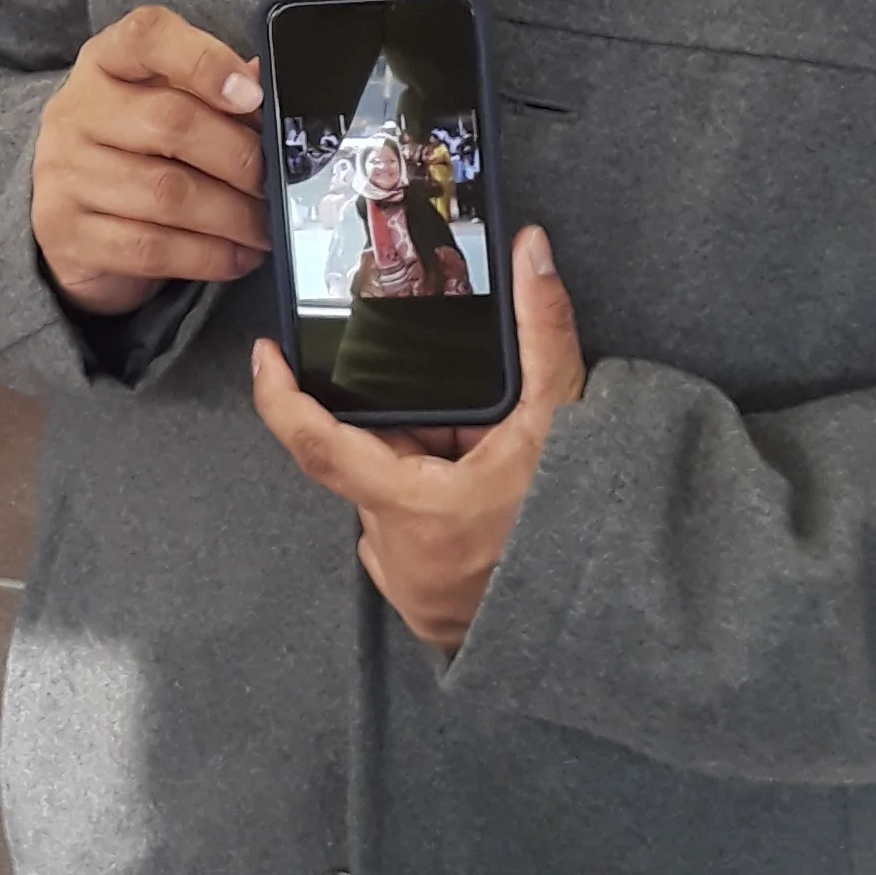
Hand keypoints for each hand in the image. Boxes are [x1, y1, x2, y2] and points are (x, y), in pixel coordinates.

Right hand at [31, 4, 268, 316]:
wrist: (69, 216)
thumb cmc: (133, 149)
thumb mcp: (165, 104)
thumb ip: (215, 92)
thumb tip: (267, 85)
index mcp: (106, 62)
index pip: (147, 36)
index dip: (204, 61)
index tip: (252, 95)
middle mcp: (76, 111)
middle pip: (169, 122)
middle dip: (239, 157)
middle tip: (274, 181)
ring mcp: (65, 174)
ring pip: (166, 193)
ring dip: (232, 215)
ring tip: (264, 226)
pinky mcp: (68, 234)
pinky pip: (151, 248)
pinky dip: (208, 255)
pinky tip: (238, 255)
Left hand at [249, 226, 585, 651]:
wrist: (608, 623)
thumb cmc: (583, 531)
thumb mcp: (565, 419)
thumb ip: (545, 330)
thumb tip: (531, 251)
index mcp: (416, 507)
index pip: (319, 443)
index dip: (281, 397)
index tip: (267, 355)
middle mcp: (398, 554)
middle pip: (374, 464)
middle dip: (413, 435)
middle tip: (469, 430)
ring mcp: (408, 588)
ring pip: (393, 503)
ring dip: (426, 476)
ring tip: (488, 472)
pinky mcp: (423, 611)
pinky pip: (409, 542)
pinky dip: (435, 516)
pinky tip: (482, 511)